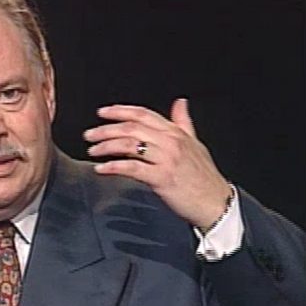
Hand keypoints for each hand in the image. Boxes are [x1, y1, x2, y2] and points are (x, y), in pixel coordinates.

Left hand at [83, 98, 231, 230]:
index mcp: (175, 133)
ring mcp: (166, 159)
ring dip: (107, 146)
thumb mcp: (194, 144)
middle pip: (132, 128)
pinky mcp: (162, 178)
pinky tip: (101, 169)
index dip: (120, 111)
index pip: (143, 114)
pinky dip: (114, 167)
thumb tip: (180, 102)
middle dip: (106, 129)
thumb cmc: (204, 176)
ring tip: (92, 150)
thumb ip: (183, 122)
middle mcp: (170, 142)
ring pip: (129, 145)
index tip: (102, 112)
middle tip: (89, 134)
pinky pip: (132, 168)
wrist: (215, 202)